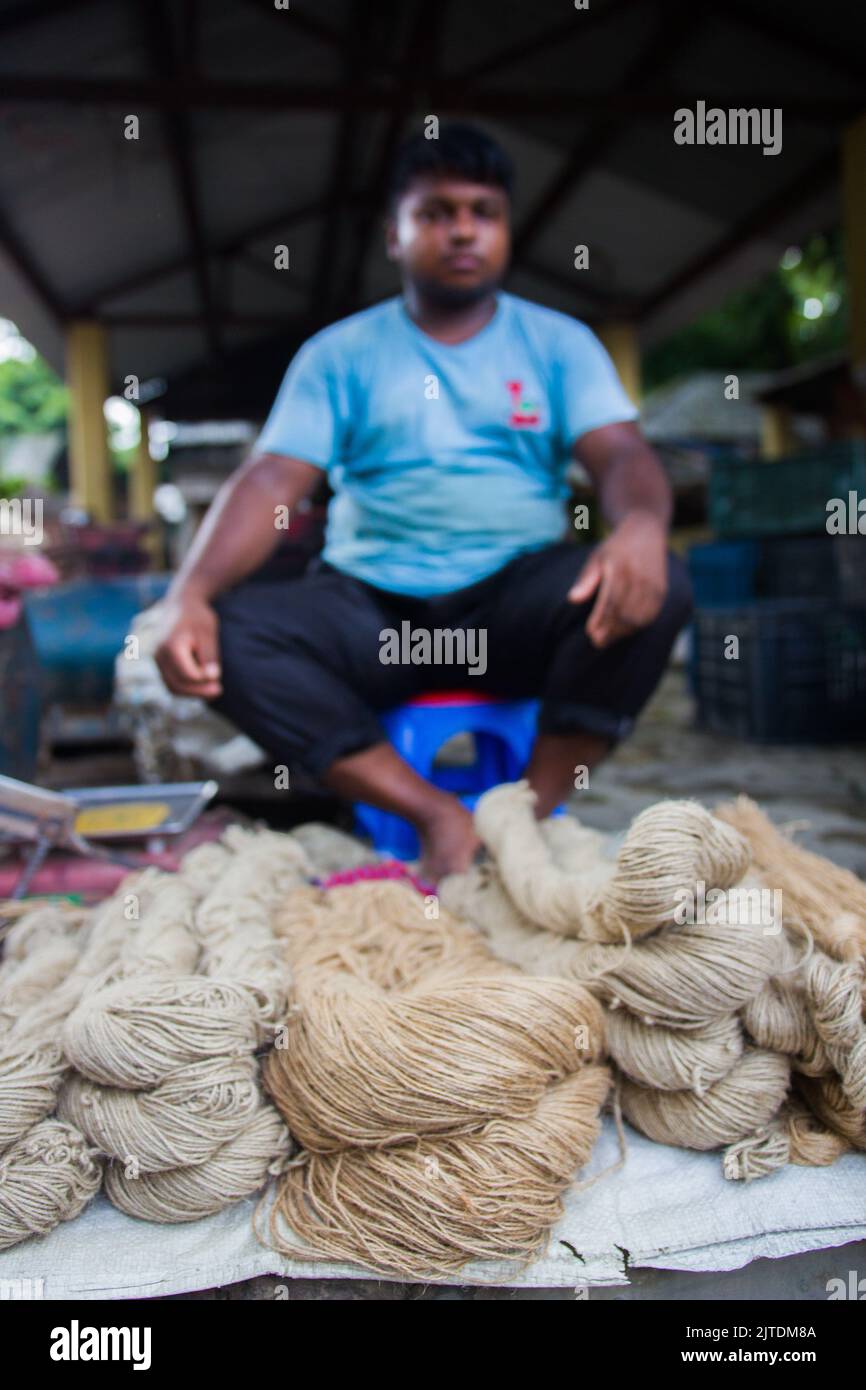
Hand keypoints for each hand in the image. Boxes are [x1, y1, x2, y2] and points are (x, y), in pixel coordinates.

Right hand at [154, 594, 222, 698]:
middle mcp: (158, 655)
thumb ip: (209, 656)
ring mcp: (156, 660)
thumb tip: (212, 678)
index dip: (204, 680)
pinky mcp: (159, 663)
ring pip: (171, 686)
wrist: (181, 604)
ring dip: (192, 693)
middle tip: (219, 691)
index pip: (188, 675)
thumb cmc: (198, 618)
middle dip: (198, 692)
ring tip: (212, 691)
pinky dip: (185, 687)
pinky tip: (202, 686)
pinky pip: (170, 682)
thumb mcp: (208, 634)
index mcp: (171, 646)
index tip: (219, 678)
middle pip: (176, 685)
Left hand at [567, 513, 667, 648]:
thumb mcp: (596, 557)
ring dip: (622, 632)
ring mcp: (654, 585)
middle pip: (625, 613)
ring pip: (639, 617)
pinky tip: (623, 631)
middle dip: (611, 631)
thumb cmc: (615, 549)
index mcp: (621, 568)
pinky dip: (636, 626)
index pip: (611, 601)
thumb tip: (573, 599)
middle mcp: (640, 578)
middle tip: (597, 642)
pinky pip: (650, 615)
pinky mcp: (661, 591)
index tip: (590, 633)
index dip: (601, 620)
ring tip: (607, 639)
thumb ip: (586, 579)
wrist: (646, 533)